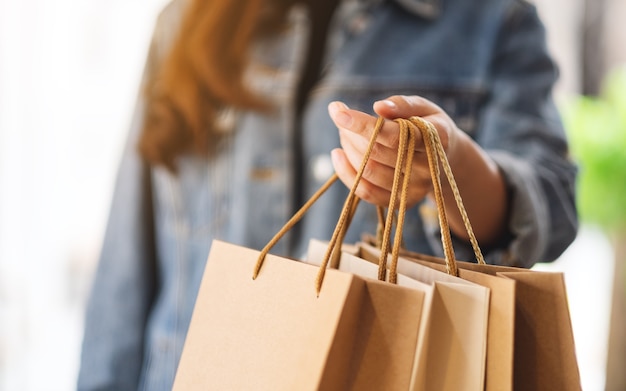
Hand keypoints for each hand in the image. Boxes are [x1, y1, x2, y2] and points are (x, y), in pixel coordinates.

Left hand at [328, 95, 460, 207]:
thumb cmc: (428, 125)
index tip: (338, 111)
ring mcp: (415, 189)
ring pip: (369, 171)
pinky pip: (368, 192)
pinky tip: (338, 155)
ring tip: (344, 132)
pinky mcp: (403, 202)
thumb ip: (404, 104)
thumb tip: (379, 107)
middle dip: (351, 132)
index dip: (362, 124)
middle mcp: (427, 169)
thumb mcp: (423, 107)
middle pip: (377, 153)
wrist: (444, 157)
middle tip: (341, 115)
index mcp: (435, 140)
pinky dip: (347, 173)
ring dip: (348, 149)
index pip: (394, 135)